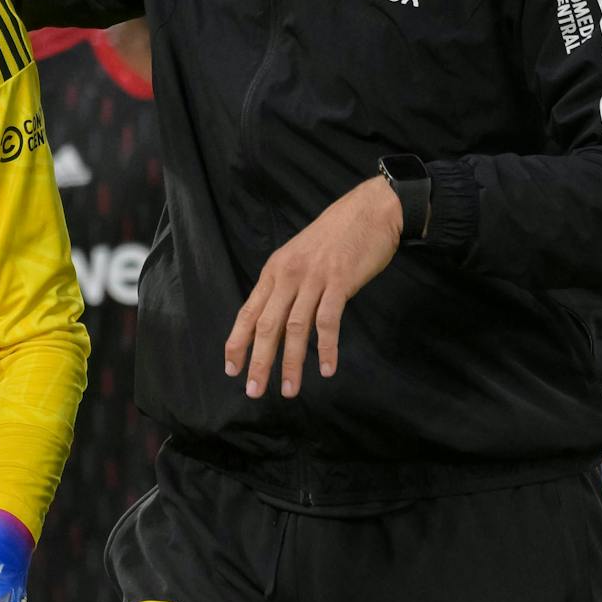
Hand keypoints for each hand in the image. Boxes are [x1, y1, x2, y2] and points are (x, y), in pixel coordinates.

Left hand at [224, 177, 402, 397]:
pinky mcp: (340, 281)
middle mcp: (288, 274)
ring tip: (290, 389)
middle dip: (259, 361)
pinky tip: (327, 369)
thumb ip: (287, 287)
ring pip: (295, 327)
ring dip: (291, 362)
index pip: (248, 311)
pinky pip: (328, 321)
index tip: (231, 369)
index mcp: (275, 270)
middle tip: (254, 391)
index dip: (237, 342)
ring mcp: (314, 277)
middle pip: (267, 324)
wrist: (370, 210)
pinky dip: (326, 347)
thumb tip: (277, 323)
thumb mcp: (301, 257)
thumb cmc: (336, 236)